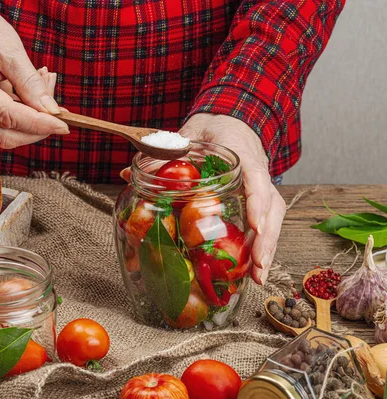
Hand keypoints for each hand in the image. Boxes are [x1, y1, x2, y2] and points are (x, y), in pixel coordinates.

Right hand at [0, 4, 68, 148]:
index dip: (37, 124)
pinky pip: (2, 123)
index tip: (63, 124)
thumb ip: (30, 82)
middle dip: (36, 129)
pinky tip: (35, 94)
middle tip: (58, 110)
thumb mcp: (11, 50)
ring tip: (46, 88)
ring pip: (5, 134)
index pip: (7, 117)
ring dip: (32, 122)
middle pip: (4, 136)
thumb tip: (51, 111)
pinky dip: (24, 114)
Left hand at [121, 113, 285, 284]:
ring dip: (267, 248)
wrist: (230, 120)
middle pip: (271, 205)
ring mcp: (260, 186)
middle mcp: (256, 171)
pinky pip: (265, 222)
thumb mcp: (186, 135)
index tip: (255, 224)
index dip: (257, 201)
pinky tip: (252, 269)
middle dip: (266, 237)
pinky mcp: (257, 198)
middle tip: (258, 265)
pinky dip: (261, 245)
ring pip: (273, 217)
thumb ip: (161, 153)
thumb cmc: (210, 129)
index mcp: (240, 152)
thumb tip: (127, 173)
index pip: (255, 176)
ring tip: (257, 277)